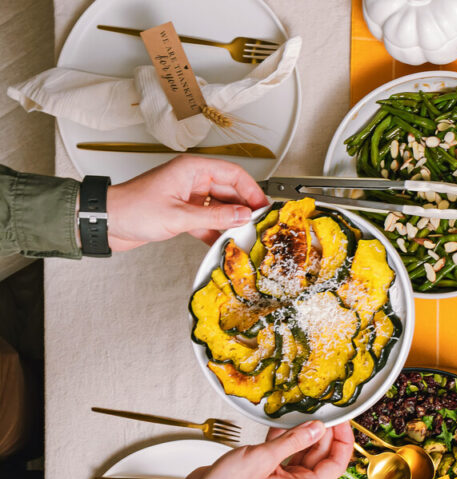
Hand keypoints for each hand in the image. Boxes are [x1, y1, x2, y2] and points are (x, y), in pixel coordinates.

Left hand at [104, 155, 267, 250]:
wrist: (105, 222)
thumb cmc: (132, 209)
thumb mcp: (179, 216)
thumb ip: (215, 216)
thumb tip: (243, 215)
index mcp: (191, 169)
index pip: (233, 174)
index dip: (252, 190)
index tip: (263, 207)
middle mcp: (192, 181)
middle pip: (229, 191)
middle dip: (244, 208)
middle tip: (257, 224)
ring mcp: (188, 197)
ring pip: (220, 207)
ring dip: (231, 221)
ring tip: (244, 235)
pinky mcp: (182, 213)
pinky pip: (208, 220)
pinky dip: (216, 231)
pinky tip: (223, 242)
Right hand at [172, 421, 352, 478]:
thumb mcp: (263, 458)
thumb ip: (293, 441)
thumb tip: (317, 428)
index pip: (336, 464)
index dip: (343, 440)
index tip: (342, 420)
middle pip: (320, 455)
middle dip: (321, 432)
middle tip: (320, 410)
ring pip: (302, 451)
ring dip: (300, 432)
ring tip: (301, 412)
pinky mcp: (268, 472)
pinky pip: (284, 451)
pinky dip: (283, 437)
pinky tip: (281, 422)